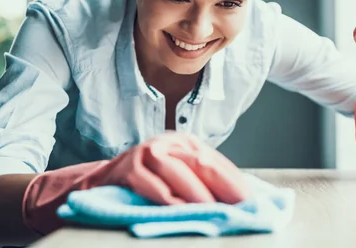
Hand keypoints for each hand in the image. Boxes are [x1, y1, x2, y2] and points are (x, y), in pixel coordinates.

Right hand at [98, 132, 249, 204]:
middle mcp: (169, 143)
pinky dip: (167, 199)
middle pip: (201, 163)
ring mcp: (147, 153)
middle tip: (239, 208)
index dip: (234, 183)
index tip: (251, 203)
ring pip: (178, 172)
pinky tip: (179, 210)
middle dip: (223, 187)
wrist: (104, 180)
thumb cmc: (149, 180)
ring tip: (214, 212)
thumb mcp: (178, 173)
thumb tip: (240, 201)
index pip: (216, 162)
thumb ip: (203, 181)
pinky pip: (152, 185)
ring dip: (197, 194)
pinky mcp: (129, 169)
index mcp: (186, 144)